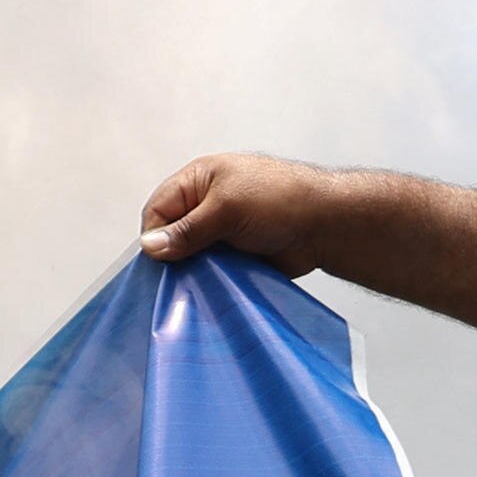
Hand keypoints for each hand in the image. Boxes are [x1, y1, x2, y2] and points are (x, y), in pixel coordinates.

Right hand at [137, 152, 348, 270]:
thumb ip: (187, 230)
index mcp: (198, 181)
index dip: (155, 236)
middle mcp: (205, 206)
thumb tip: (150, 246)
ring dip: (192, 274)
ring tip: (194, 289)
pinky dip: (209, 283)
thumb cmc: (281, 200)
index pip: (158, 210)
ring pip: (190, 259)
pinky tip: (209, 295)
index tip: (159, 263)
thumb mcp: (226, 209)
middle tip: (175, 281)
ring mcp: (221, 233)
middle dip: (172, 258)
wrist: (326, 225)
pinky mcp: (234, 257)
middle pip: (171, 236)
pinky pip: (211, 273)